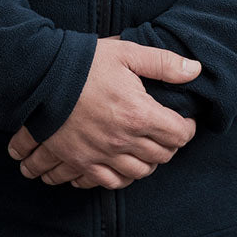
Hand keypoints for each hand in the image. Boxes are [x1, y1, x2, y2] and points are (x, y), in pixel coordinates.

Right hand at [7, 36, 200, 189]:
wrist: (41, 77)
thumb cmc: (85, 63)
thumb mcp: (126, 53)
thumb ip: (163, 63)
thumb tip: (194, 69)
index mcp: (138, 114)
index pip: (178, 134)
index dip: (187, 128)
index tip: (185, 120)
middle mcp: (123, 141)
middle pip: (160, 157)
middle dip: (168, 146)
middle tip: (165, 133)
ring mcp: (101, 155)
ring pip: (136, 174)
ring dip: (145, 164)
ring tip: (144, 151)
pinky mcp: (80, 162)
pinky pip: (106, 183)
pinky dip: (116, 178)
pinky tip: (117, 167)